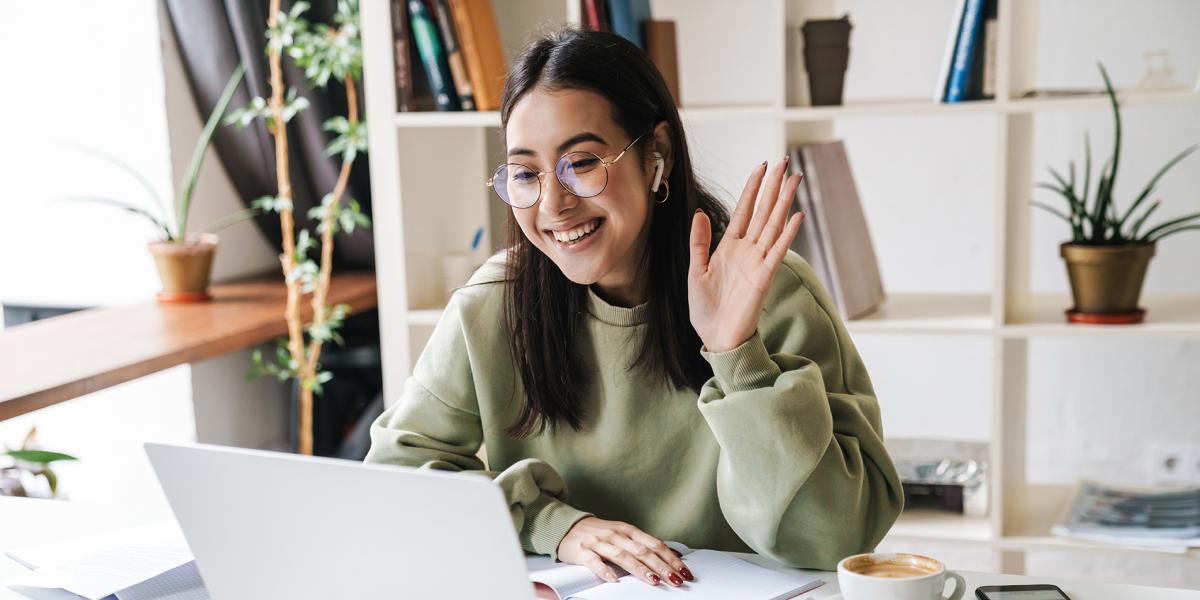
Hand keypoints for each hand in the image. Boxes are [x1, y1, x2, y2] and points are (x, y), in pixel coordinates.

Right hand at [557, 517, 693, 586]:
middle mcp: (615, 534)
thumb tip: (671, 554)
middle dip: (661, 566)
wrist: (566, 526)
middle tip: (675, 580)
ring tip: (653, 580)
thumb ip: (643, 543)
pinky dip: (605, 571)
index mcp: (628, 530)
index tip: (684, 571)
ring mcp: (599, 542)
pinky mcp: (582, 551)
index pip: (654, 544)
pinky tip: (614, 580)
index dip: (670, 558)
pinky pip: (594, 562)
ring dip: (639, 569)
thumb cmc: (599, 533)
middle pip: (642, 551)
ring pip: (622, 556)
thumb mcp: (623, 534)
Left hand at [688, 157, 804, 352]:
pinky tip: (796, 215)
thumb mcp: (695, 270)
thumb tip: (699, 213)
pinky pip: (777, 251)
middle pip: (763, 211)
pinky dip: (787, 234)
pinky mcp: (764, 277)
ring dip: (784, 202)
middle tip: (785, 161)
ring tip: (794, 179)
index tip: (761, 166)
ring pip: (773, 225)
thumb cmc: (706, 309)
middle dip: (773, 186)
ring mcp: (758, 262)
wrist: (716, 338)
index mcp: (729, 247)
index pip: (744, 210)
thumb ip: (699, 242)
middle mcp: (747, 250)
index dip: (752, 188)